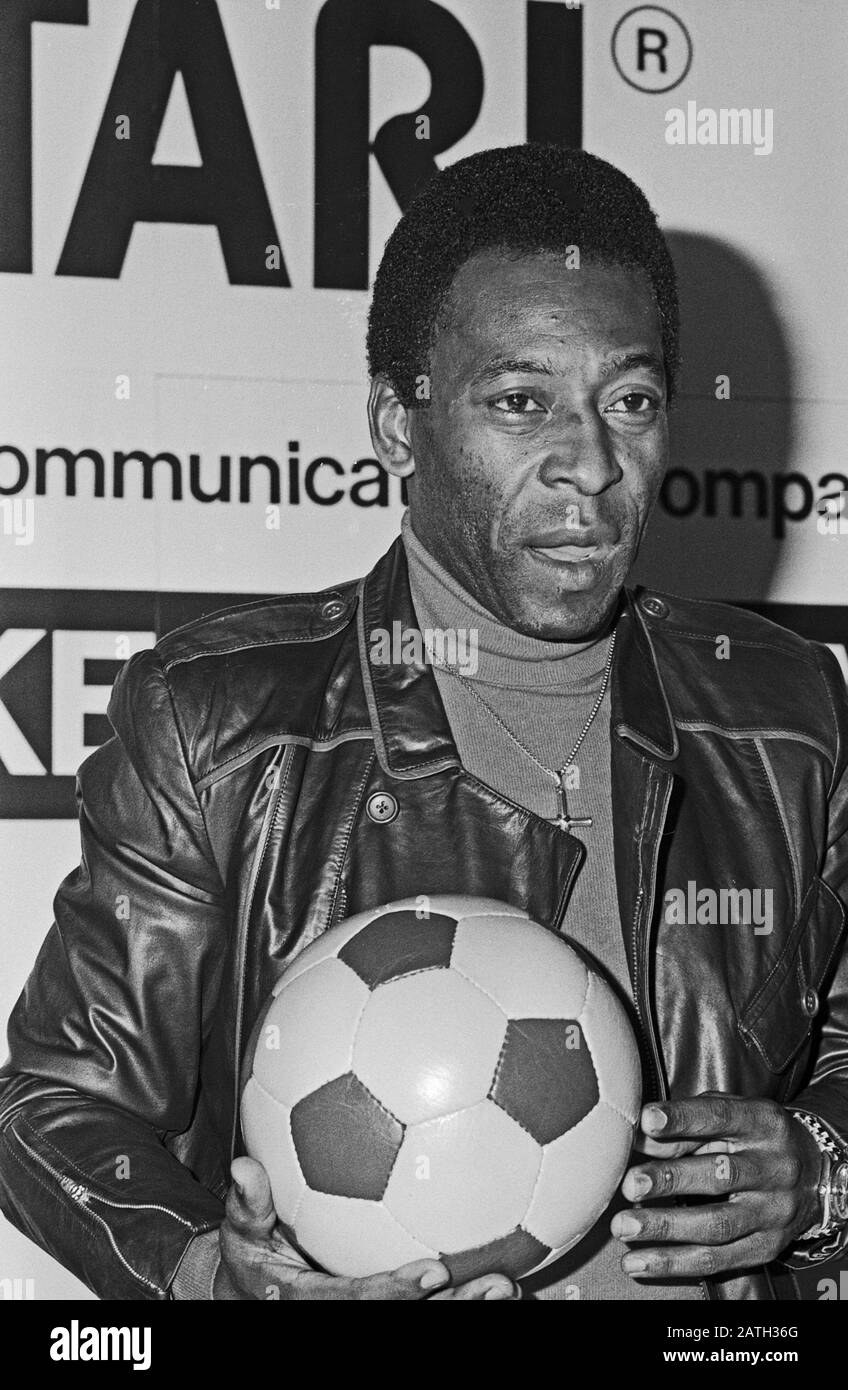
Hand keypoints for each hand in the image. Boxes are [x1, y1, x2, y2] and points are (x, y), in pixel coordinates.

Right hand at [216, 1157, 520, 1299]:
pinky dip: (461, 1301)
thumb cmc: (252, 1261)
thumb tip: (246, 1165)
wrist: (254, 1302)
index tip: (435, 1270)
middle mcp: (342, 1319)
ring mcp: (369, 1317)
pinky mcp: (388, 1311)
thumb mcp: (241, 1234)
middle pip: (405, 1322)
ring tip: (511, 1287)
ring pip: (424, 1323)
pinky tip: (503, 1283)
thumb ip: (248, 1204)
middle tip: (497, 1285)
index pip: (356, 1302)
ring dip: (468, 1309)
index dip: (395, 1291)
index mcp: (310, 1304)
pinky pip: (428, 1311)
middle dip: (453, 1310)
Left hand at [609, 1095, 824, 1279]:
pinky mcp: (766, 1247)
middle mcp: (773, 1167)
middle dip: (670, 1179)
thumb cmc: (753, 1138)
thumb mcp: (729, 1117)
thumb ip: (687, 1126)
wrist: (814, 1175)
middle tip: (630, 1184)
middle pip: (720, 1175)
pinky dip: (674, 1262)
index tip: (646, 1121)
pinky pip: (717, 1260)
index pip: (720, 1117)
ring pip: (717, 1224)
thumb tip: (638, 1140)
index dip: (682, 1119)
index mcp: (762, 1123)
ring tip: (626, 1226)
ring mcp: (773, 1212)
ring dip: (666, 1228)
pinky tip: (640, 1261)